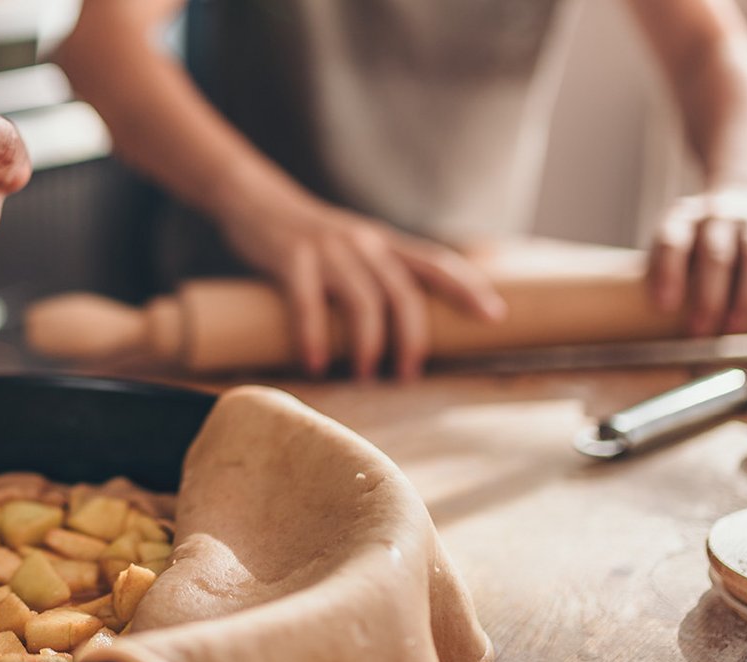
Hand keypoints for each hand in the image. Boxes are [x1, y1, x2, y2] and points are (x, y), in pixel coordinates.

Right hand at [221, 201, 506, 379]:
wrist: (252, 199)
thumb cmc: (305, 237)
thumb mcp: (351, 245)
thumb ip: (376, 272)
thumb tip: (402, 321)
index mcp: (383, 241)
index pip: (436, 263)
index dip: (468, 287)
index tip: (494, 317)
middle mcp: (363, 242)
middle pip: (403, 292)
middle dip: (412, 338)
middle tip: (407, 376)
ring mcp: (327, 248)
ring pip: (363, 300)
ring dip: (368, 345)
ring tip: (364, 376)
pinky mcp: (291, 257)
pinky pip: (307, 303)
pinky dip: (315, 337)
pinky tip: (315, 365)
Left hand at [646, 187, 746, 334]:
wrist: (745, 192)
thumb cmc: (697, 237)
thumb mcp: (674, 241)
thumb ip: (663, 271)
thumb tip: (654, 323)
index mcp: (682, 217)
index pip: (672, 242)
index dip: (668, 274)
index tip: (665, 307)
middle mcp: (719, 213)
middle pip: (715, 254)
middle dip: (708, 297)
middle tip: (701, 331)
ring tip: (735, 328)